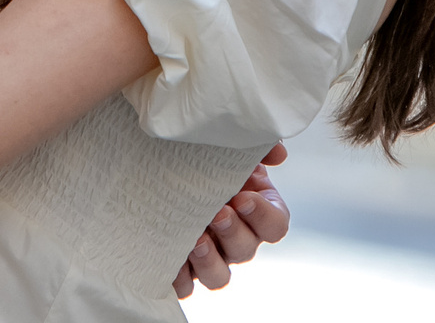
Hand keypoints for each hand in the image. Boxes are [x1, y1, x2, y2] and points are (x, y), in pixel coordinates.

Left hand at [171, 145, 288, 297]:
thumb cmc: (201, 158)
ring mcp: (210, 258)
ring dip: (210, 262)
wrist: (157, 166)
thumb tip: (278, 153)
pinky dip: (178, 277)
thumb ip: (256, 146)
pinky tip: (168, 259)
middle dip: (233, 233)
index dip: (264, 217)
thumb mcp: (227, 148)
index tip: (244, 198)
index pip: (275, 226)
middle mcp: (235, 239)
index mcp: (254, 211)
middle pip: (246, 251)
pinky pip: (185, 287)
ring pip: (219, 278)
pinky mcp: (182, 270)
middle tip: (217, 213)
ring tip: (195, 240)